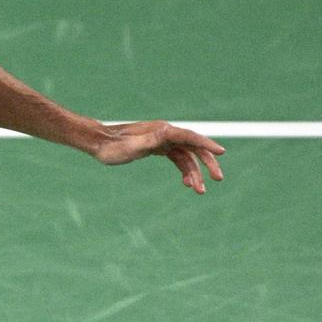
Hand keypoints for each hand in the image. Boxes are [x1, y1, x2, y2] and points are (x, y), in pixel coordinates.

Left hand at [94, 121, 225, 193]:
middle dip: (207, 163)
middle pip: (193, 147)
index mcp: (163, 130)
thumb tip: (168, 131)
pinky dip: (184, 171)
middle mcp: (166, 133)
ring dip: (195, 173)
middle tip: (218, 179)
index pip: (190, 137)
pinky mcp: (158, 148)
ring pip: (186, 156)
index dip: (207, 145)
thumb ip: (151, 140)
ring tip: (200, 191)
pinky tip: (187, 183)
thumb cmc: (113, 146)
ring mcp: (162, 140)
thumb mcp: (132, 146)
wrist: (99, 143)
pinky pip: (177, 159)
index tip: (222, 152)